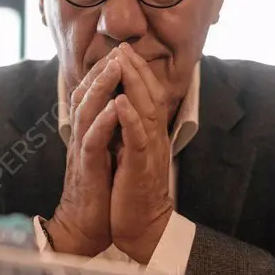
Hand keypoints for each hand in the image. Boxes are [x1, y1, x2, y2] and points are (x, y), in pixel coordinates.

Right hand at [48, 50, 122, 256]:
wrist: (84, 230)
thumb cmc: (97, 195)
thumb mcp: (103, 158)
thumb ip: (105, 135)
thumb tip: (115, 113)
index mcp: (86, 135)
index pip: (89, 96)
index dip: (101, 74)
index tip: (118, 54)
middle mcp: (80, 138)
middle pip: (83, 96)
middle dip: (100, 71)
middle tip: (116, 50)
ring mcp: (81, 153)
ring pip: (86, 112)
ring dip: (101, 88)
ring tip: (115, 67)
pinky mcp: (87, 170)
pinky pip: (93, 141)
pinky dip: (103, 122)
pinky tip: (114, 108)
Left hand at [109, 43, 174, 263]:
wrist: (142, 227)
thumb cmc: (134, 192)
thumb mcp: (131, 156)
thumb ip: (130, 133)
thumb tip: (121, 110)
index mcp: (149, 135)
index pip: (147, 96)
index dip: (137, 73)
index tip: (124, 52)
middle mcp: (153, 138)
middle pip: (150, 95)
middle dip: (136, 69)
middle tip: (123, 47)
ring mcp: (149, 152)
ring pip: (146, 111)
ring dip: (135, 85)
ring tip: (123, 63)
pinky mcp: (141, 167)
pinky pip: (137, 139)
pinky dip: (130, 119)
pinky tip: (122, 102)